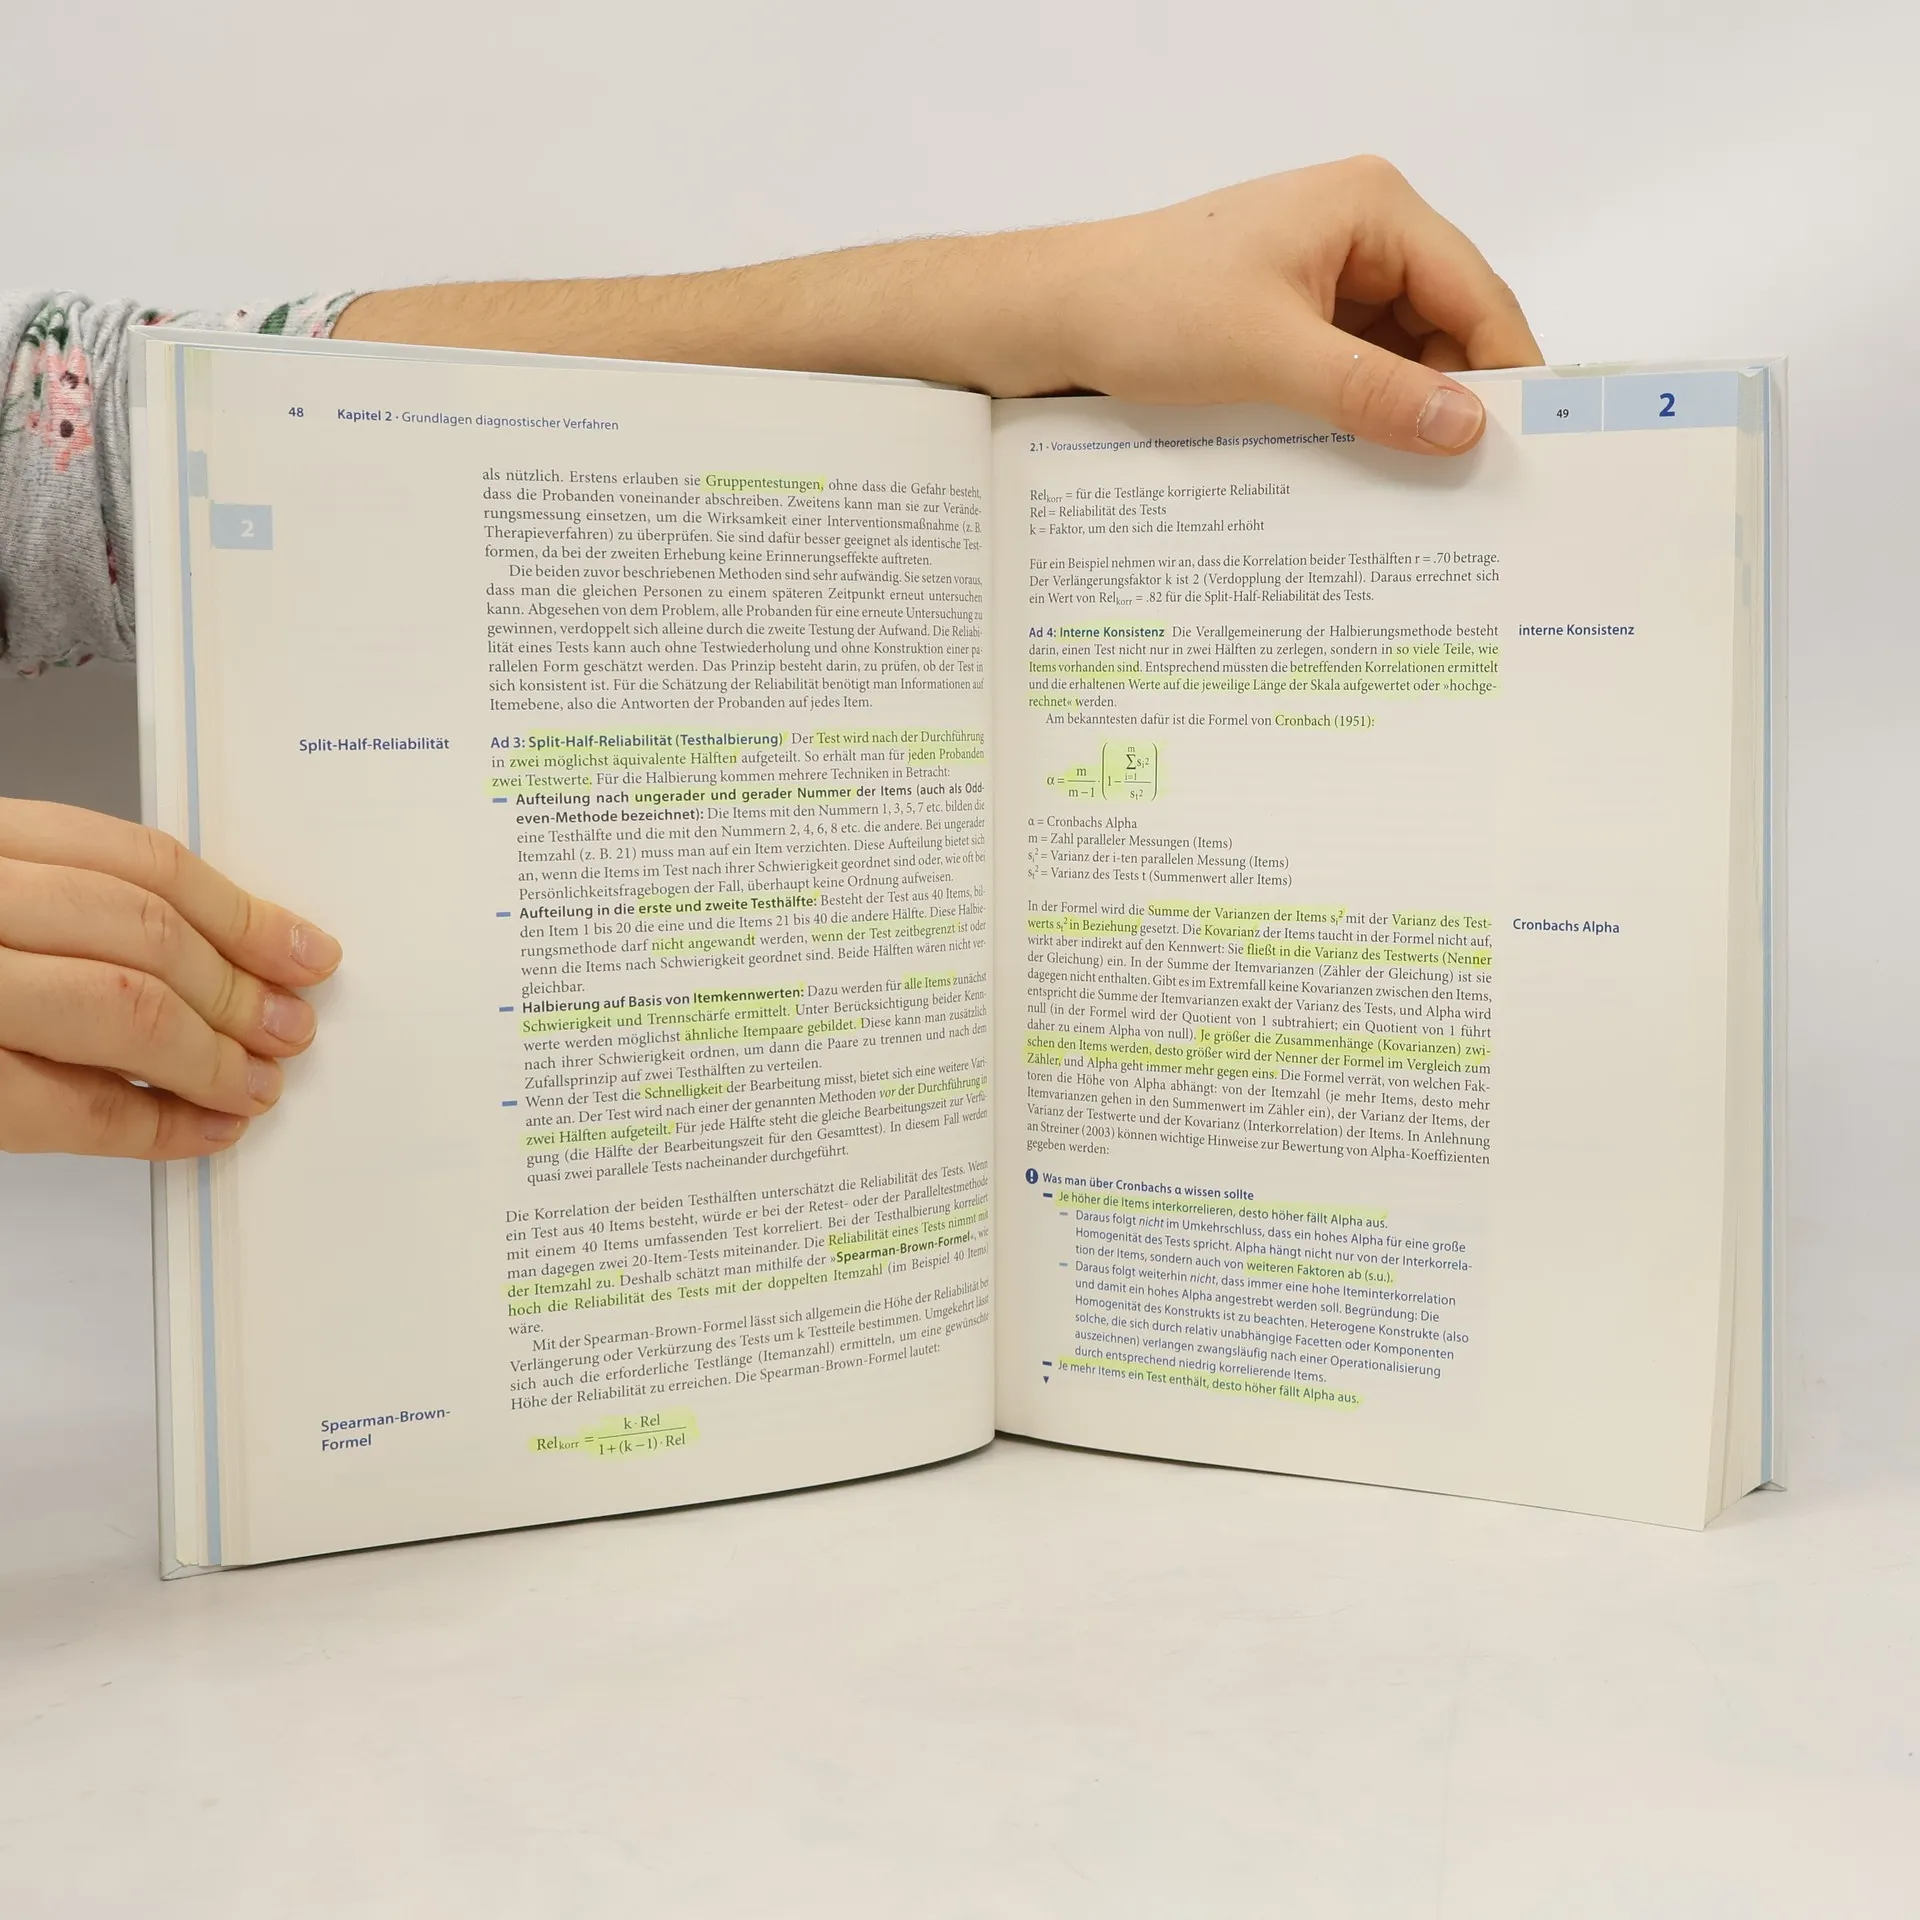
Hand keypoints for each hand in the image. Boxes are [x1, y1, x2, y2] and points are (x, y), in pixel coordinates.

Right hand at [0, 800, 340, 1159]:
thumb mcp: (5, 904)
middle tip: (292, 1029)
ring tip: (257, 1085)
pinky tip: (204, 1130)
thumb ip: (77, 913)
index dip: (242, 915)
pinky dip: (156, 1126)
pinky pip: (75, 1108)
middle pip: (148, 934)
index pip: (142, 864)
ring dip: (215, 1057)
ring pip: (127, 1010)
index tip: (306, 951)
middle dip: (240, 990)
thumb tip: (222, 959)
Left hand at [1029, 155, 1542, 453]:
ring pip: (1400, 355)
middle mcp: (1360, 231)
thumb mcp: (1271, 356)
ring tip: (1420, 487)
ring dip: (1404, 413)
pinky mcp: (1292, 315)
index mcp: (1372, 207)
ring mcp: (1325, 274)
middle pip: (1446, 326)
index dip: (1507, 370)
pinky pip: (1353, 369)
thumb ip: (1374, 392)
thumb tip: (1466, 428)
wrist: (1053, 315)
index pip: (1476, 292)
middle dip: (1455, 399)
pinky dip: (1362, 413)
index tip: (1528, 448)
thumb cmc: (1148, 307)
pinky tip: (1365, 464)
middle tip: (1473, 486)